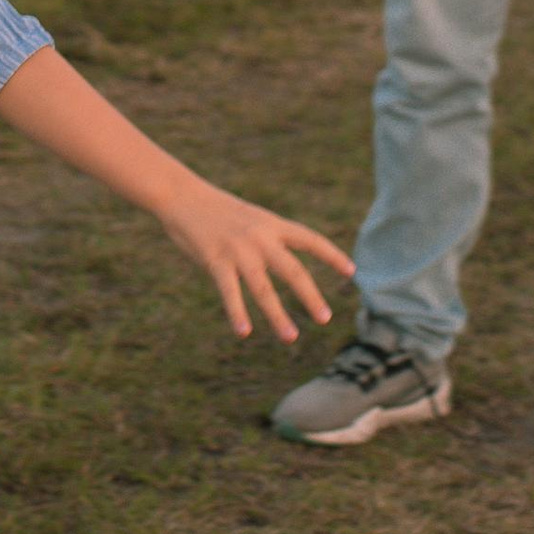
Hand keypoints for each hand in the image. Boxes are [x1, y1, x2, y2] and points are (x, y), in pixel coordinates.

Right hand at [159, 180, 355, 341]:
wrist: (182, 195)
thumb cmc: (216, 209)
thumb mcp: (250, 217)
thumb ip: (267, 238)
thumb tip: (282, 264)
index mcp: (272, 224)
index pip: (310, 239)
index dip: (331, 255)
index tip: (351, 271)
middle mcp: (260, 237)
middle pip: (293, 271)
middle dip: (310, 297)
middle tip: (325, 318)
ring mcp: (238, 250)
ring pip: (264, 288)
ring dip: (278, 315)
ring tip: (291, 337)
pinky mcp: (215, 260)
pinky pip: (230, 292)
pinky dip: (238, 313)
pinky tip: (244, 332)